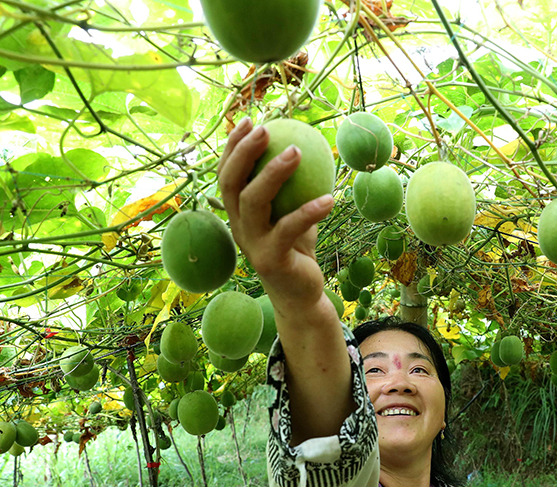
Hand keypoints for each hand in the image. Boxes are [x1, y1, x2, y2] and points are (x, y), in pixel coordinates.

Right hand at [217, 118, 334, 308]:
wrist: (301, 295)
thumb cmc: (297, 248)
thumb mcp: (292, 213)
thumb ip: (291, 188)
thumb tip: (304, 144)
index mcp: (238, 214)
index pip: (226, 174)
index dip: (232, 147)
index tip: (248, 120)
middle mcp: (238, 227)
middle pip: (231, 184)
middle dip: (244, 152)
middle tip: (266, 129)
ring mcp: (252, 245)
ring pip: (253, 202)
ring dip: (273, 173)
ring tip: (296, 151)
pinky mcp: (272, 260)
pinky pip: (290, 229)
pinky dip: (309, 211)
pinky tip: (330, 198)